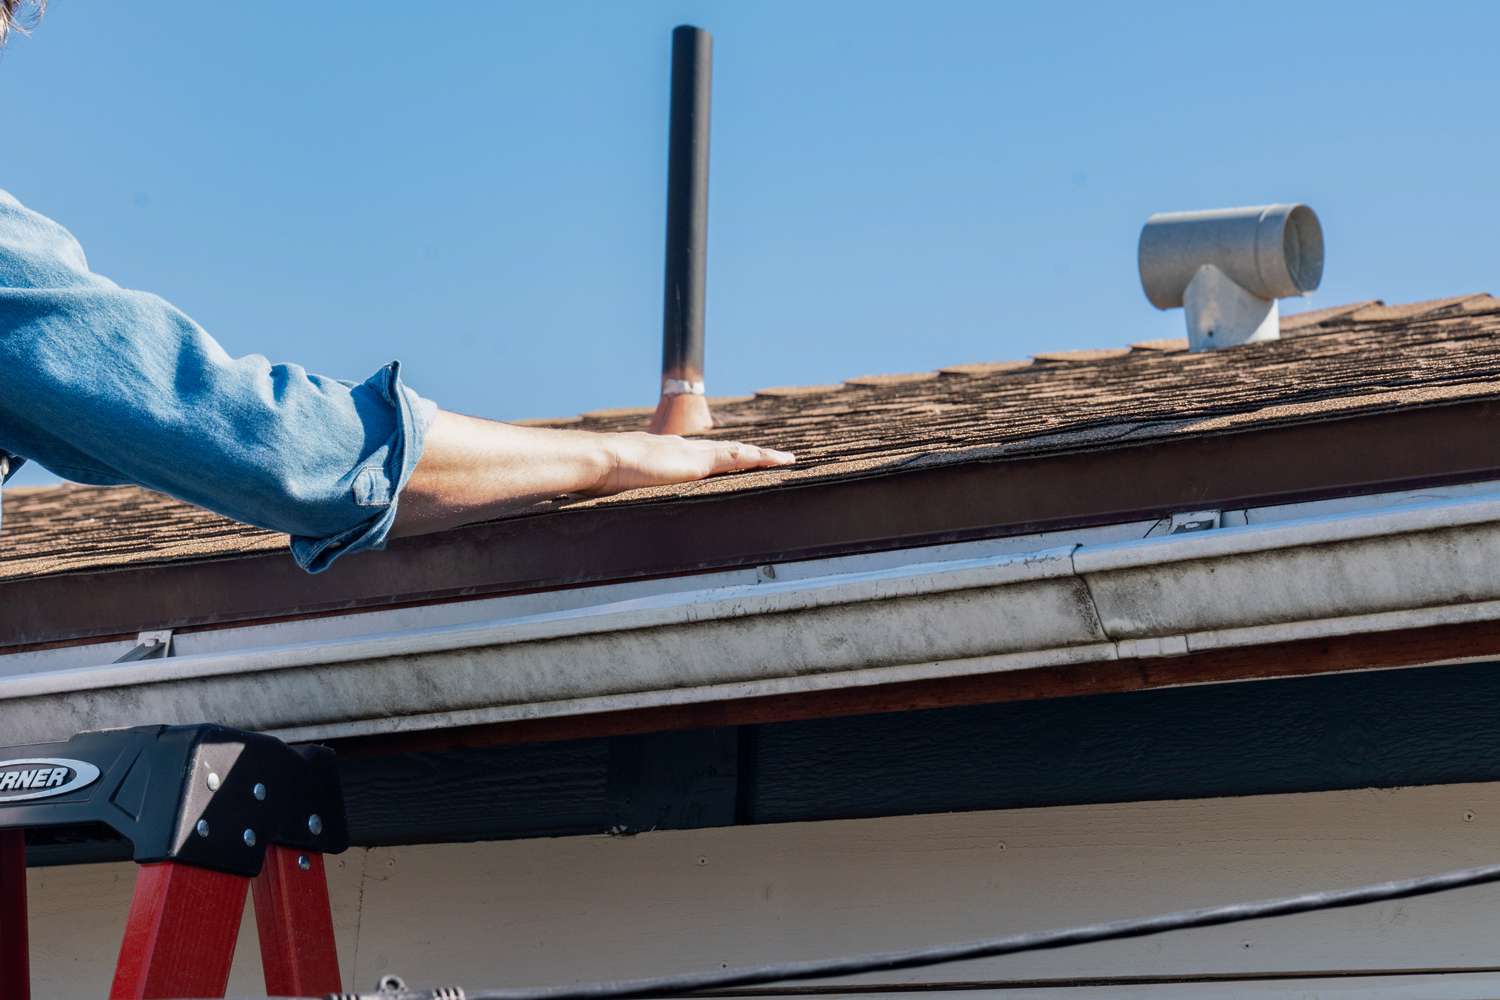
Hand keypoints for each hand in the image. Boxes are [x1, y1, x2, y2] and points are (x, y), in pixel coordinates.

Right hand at [588, 431, 794, 495]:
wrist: (602, 459)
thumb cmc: (602, 475)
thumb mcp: (619, 484)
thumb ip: (626, 487)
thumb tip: (615, 499)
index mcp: (666, 453)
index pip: (701, 455)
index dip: (721, 457)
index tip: (735, 459)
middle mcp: (684, 448)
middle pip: (726, 450)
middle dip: (749, 453)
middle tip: (771, 456)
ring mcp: (692, 453)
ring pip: (738, 451)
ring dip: (762, 455)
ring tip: (786, 459)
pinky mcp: (699, 462)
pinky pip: (738, 457)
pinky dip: (759, 458)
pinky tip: (776, 460)